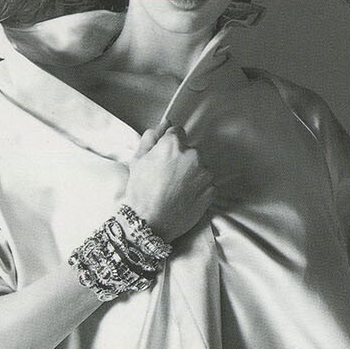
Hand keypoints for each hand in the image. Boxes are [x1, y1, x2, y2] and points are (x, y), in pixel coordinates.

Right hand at [123, 123, 215, 242]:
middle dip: (181, 160)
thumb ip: (151, 138)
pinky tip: (184, 198)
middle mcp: (193, 155)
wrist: (149, 223)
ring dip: (191, 175)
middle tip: (167, 178)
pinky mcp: (211, 191)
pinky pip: (206, 185)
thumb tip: (164, 124)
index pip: (177, 133)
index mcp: (173, 145)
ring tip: (175, 190)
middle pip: (190, 151)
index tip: (165, 158)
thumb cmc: (140, 193)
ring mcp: (204, 174)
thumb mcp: (138, 161)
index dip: (169, 146)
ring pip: (199, 168)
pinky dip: (198, 190)